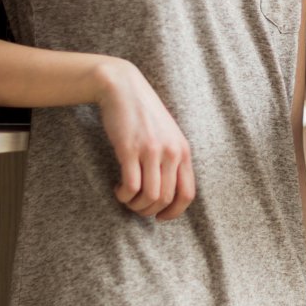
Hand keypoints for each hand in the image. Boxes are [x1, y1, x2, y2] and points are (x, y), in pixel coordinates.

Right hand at [94, 60, 196, 219]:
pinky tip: (118, 189)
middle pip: (166, 199)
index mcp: (183, 150)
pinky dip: (124, 195)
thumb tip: (166, 192)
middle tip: (136, 206)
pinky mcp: (130, 149)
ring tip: (126, 198)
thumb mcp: (167, 135)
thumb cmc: (144, 114)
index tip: (160, 217)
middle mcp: (171, 152)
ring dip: (135, 205)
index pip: (188, 194)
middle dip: (149, 211)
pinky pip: (131, 186)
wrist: (124, 88)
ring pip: (149, 196)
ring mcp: (151, 151)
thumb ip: (171, 158)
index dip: (174, 212)